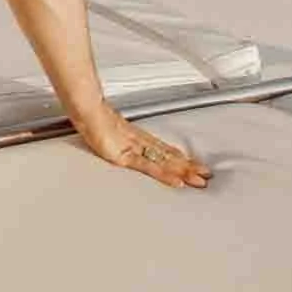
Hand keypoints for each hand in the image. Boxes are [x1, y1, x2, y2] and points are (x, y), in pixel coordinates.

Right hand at [74, 107, 211, 188]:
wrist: (86, 110)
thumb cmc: (91, 118)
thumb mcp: (105, 130)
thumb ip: (114, 135)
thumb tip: (115, 135)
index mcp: (135, 137)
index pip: (163, 150)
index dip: (180, 157)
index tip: (194, 164)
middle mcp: (139, 142)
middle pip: (168, 156)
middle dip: (188, 166)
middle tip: (206, 175)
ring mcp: (135, 149)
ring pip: (164, 162)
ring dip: (183, 171)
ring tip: (198, 180)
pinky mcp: (127, 156)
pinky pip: (150, 167)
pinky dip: (165, 175)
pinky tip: (177, 181)